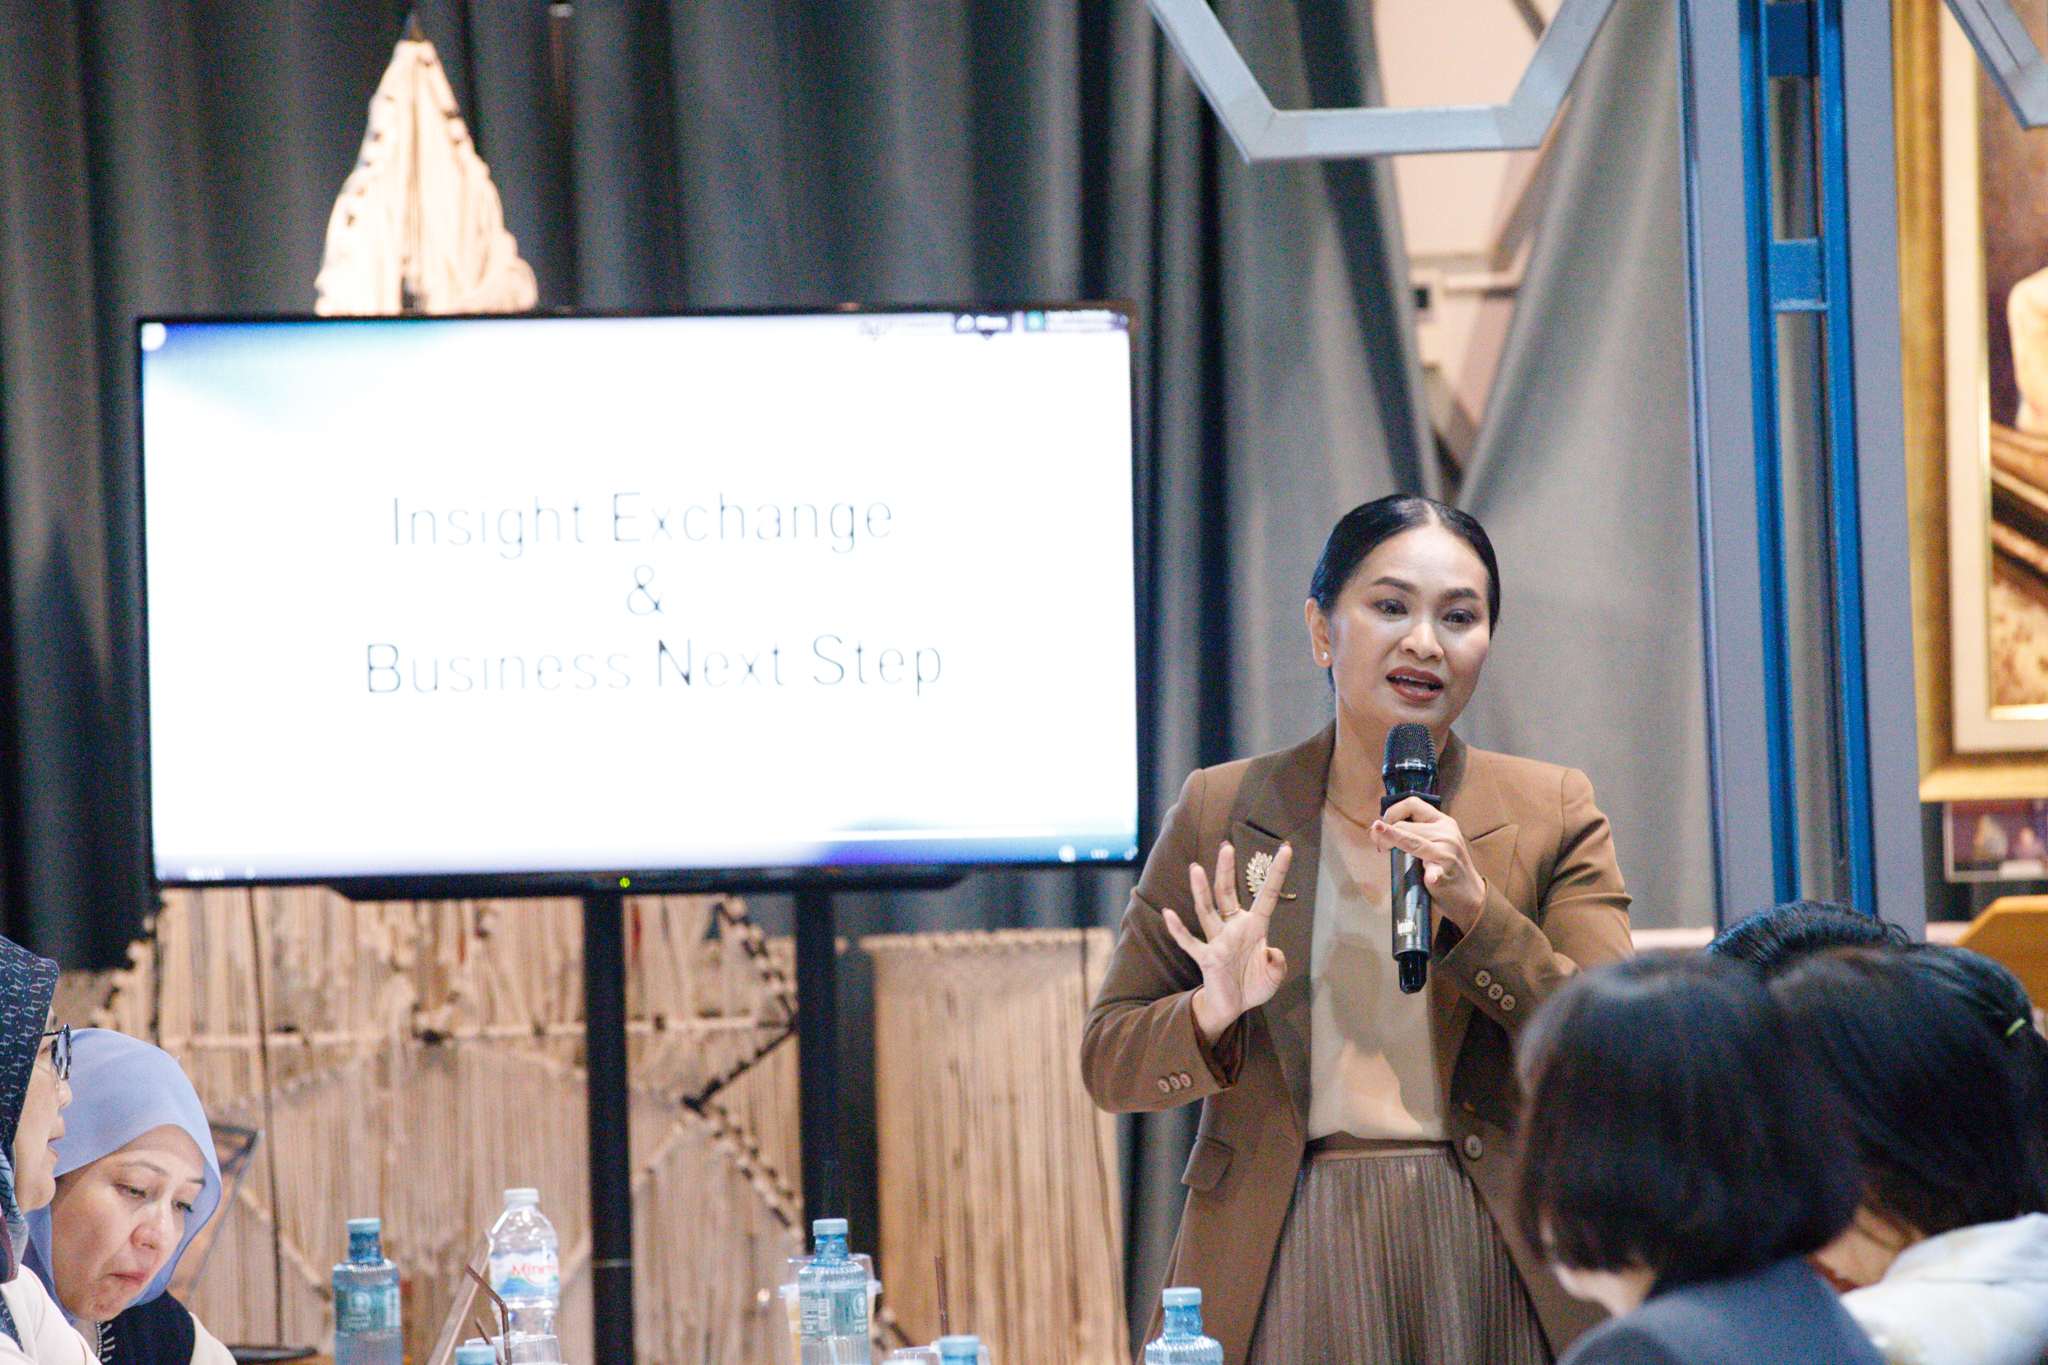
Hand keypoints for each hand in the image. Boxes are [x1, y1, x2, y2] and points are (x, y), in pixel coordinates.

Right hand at [1162, 841, 1292, 1045]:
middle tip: (1226, 846)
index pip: (1267, 895)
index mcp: (1255, 927)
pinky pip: (1189, 942)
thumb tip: (1271, 951)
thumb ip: (1278, 963)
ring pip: (1207, 910)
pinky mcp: (1206, 957)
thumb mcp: (1275, 976)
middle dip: (1226, 870)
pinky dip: (1178, 929)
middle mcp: (1234, 928)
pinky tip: (1169, 914)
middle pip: (1228, 893)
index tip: (1286, 849)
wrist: (1234, 1006)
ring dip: (1201, 890)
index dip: (1277, 873)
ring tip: (1195, 868)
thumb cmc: (1254, 984)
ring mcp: (1218, 941)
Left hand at [1371, 797, 1485, 928]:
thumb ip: (1417, 832)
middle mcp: (1446, 833)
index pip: (1413, 804)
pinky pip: (1433, 871)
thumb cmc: (1448, 867)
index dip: (1392, 812)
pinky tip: (1429, 878)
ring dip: (1389, 842)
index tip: (1381, 825)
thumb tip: (1379, 828)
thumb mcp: (1438, 842)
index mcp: (1443, 822)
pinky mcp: (1445, 873)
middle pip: (1404, 824)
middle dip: (1384, 832)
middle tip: (1377, 844)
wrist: (1471, 896)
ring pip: (1409, 840)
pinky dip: (1430, 874)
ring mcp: (1446, 853)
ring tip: (1380, 848)